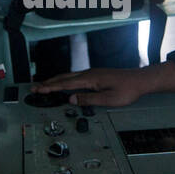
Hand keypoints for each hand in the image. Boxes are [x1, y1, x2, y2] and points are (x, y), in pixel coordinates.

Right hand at [32, 61, 174, 106]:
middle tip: (33, 88)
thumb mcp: (109, 99)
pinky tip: (63, 83)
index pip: (65, 84)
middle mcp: (88, 73)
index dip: (50, 88)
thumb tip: (71, 100)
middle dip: (48, 83)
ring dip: (55, 81)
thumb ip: (89, 100)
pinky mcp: (96, 74)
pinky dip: (64, 80)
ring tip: (44, 85)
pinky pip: (75, 76)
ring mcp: (92, 73)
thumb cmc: (127, 90)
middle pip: (63, 78)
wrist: (140, 80)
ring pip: (69, 76)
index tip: (38, 90)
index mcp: (90, 79)